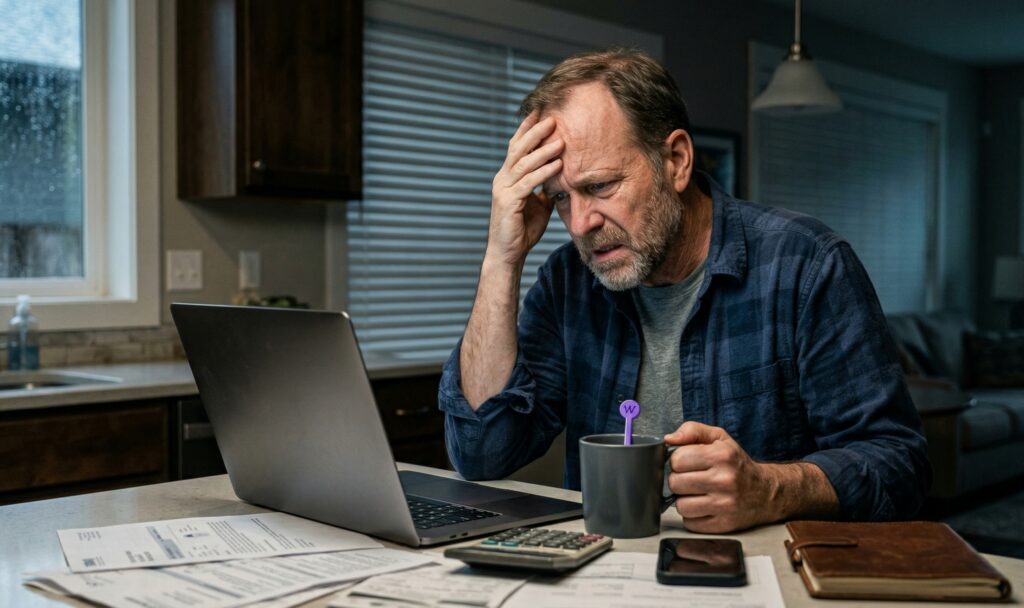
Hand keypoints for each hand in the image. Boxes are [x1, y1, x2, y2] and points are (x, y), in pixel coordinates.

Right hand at [486, 112, 564, 266]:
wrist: (508, 253)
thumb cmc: (522, 229)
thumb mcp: (538, 204)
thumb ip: (545, 187)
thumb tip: (560, 175)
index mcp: (507, 176)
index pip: (516, 147)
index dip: (527, 129)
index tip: (541, 113)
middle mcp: (502, 179)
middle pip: (518, 149)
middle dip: (535, 132)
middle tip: (552, 118)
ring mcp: (503, 190)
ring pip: (524, 164)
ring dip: (543, 150)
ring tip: (561, 140)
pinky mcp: (508, 203)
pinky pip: (528, 183)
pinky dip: (544, 172)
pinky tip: (558, 165)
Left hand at [664, 421, 776, 532]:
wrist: (765, 491)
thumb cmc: (737, 464)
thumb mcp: (719, 438)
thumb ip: (692, 431)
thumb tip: (668, 439)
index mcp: (721, 455)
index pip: (676, 459)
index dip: (678, 460)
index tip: (688, 462)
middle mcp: (724, 480)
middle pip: (675, 483)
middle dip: (679, 480)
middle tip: (692, 478)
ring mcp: (725, 504)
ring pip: (680, 506)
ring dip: (685, 500)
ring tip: (698, 493)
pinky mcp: (724, 524)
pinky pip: (690, 523)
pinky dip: (693, 516)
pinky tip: (704, 506)